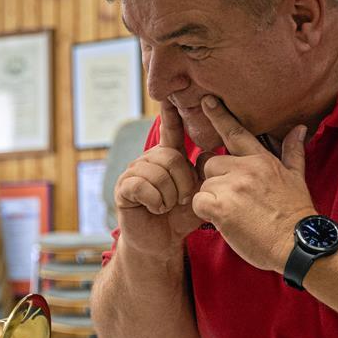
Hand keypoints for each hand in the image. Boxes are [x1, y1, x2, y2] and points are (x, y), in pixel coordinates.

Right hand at [113, 100, 203, 257]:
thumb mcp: (200, 193)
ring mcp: (133, 172)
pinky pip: (142, 185)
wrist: (161, 243)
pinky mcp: (123, 188)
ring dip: (169, 194)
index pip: (171, 130)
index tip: (171, 94)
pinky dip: (155, 200)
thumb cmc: (181, 218)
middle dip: (183, 182)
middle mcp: (148, 160)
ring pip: (157, 172)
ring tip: (168, 206)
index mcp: (167, 157)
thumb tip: (214, 152)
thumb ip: (206, 174)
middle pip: (170, 157)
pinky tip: (156, 208)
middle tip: (183, 200)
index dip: (171, 113)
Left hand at [193, 96, 316, 272]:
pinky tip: (223, 221)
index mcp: (261, 160)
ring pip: (203, 184)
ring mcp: (233, 186)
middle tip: (231, 198)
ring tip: (233, 213)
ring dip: (211, 198)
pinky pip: (198, 202)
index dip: (219, 116)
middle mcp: (246, 168)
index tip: (206, 101)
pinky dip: (205, 213)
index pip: (236, 133)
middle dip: (213, 179)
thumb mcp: (297, 178)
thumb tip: (299, 128)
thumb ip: (292, 152)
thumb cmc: (295, 213)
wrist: (296, 242)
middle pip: (209, 163)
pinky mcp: (221, 205)